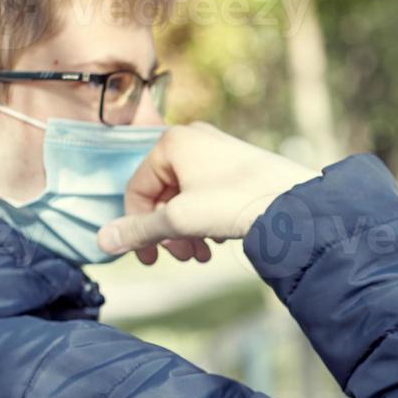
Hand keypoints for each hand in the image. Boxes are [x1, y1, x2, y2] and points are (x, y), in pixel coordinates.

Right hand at [96, 123, 319, 265]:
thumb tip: (102, 242)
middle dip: (168, 232)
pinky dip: (206, 219)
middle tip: (182, 258)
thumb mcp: (179, 221)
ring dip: (187, 230)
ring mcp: (218, 150)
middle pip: (162, 194)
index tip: (149, 258)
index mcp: (173, 142)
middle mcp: (194, 138)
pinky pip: (208, 194)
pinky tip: (219, 239)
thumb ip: (139, 231)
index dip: (137, 226)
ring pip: (186, 197)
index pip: (137, 188)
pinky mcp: (238, 166)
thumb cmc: (236, 203)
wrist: (296, 203)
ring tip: (201, 255)